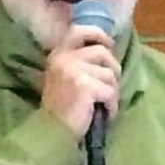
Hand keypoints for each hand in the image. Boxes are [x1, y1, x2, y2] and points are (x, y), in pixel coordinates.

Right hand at [41, 24, 121, 140]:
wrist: (52, 133)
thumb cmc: (60, 109)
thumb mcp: (63, 78)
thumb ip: (78, 63)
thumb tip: (106, 52)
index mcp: (58, 54)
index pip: (80, 31)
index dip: (99, 35)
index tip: (109, 45)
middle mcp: (64, 58)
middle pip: (103, 52)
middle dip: (112, 70)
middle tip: (110, 87)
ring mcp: (74, 70)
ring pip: (110, 74)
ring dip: (112, 92)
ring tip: (103, 105)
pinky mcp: (86, 85)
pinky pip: (111, 91)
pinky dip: (112, 106)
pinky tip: (105, 115)